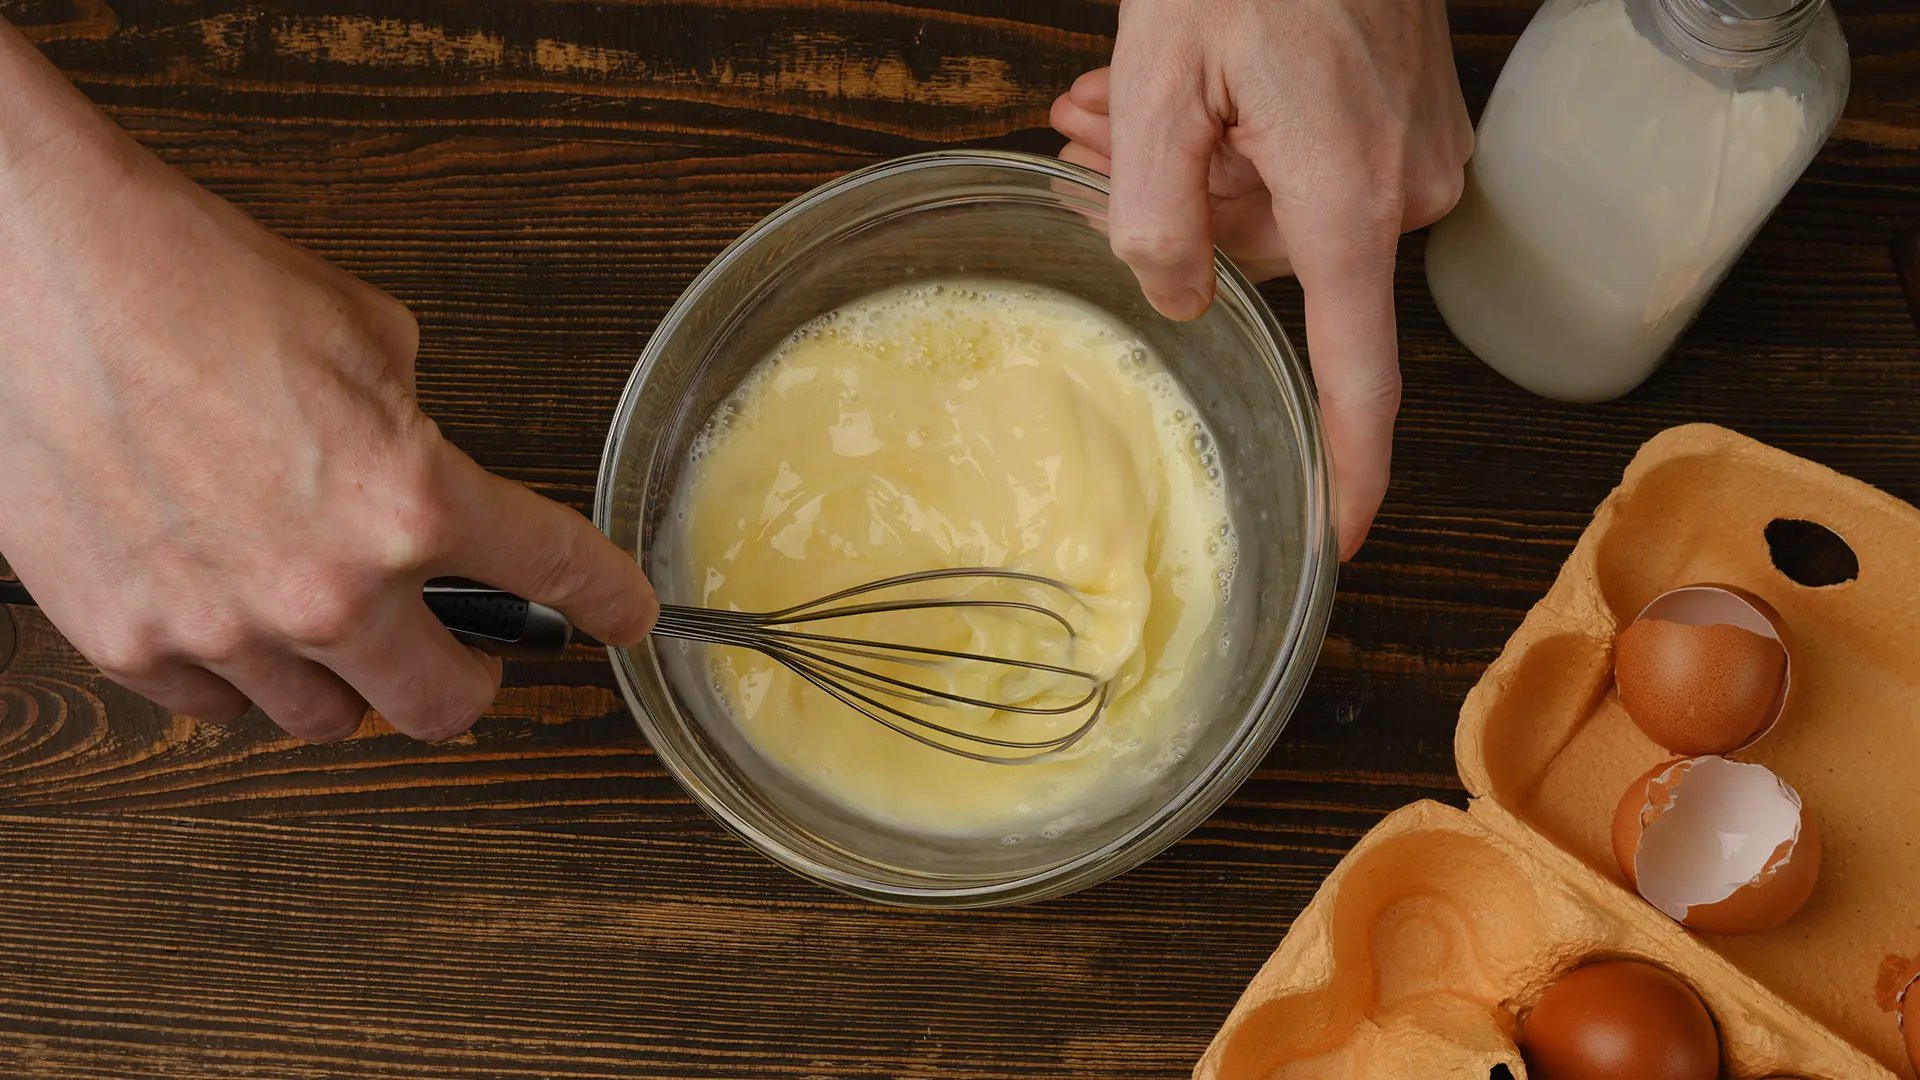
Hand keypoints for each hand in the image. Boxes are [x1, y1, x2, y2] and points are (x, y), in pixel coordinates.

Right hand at [0, 22, 656, 741]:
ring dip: (349, 683)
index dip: (608, 602)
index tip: (626, 618)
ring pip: (325, 722)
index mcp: (409, 499)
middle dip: (468, 680)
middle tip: (466, 650)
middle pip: (441, 708)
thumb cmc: (189, 279)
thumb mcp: (365, 335)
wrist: (33, 267)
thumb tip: (425, 471)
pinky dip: (241, 678)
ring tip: (337, 627)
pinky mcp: (126, 638)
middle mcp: (326, 586)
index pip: (554, 572)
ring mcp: (222, 627)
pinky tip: (239, 621)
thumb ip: (414, 429)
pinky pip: (214, 708)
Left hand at [1051, 0, 1472, 556]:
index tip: (1341, 537)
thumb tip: (1177, 300)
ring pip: (1281, 209)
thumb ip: (1155, 220)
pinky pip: (1314, 165)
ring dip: (1191, 166)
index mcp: (1345, 200)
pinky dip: (1244, 141)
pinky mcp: (1411, 118)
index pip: (1359, 377)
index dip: (1351, 469)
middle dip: (1171, 213)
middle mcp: (1399, 191)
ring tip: (1110, 92)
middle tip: (1082, 135)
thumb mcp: (1158, 87)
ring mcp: (1417, 151)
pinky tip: (1190, 86)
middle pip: (1270, 264)